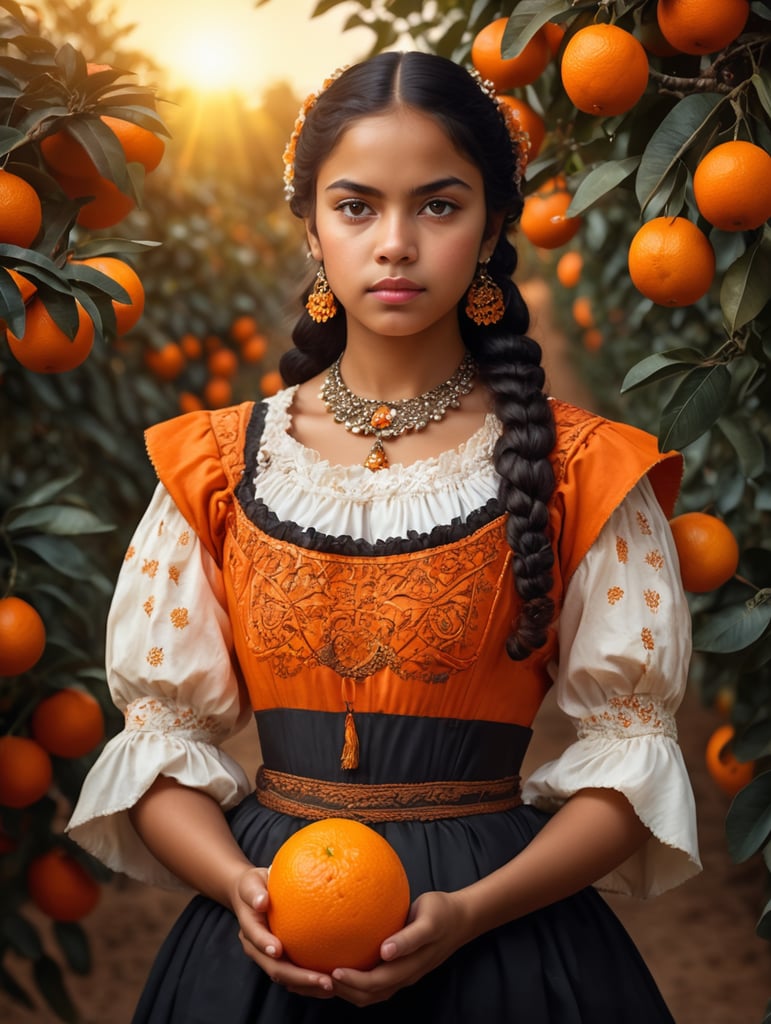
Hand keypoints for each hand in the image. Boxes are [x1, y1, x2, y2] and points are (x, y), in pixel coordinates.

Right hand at [230, 866, 334, 998]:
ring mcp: (268, 958)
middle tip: (324, 981)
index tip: (279, 950)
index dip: (266, 946)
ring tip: (331, 986)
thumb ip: (254, 892)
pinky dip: (309, 982)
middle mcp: (256, 949)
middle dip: (299, 978)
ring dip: (307, 986)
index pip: (257, 939)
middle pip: (275, 969)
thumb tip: (261, 901)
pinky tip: (332, 982)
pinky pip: (294, 976)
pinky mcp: (280, 961)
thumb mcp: (251, 883)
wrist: (251, 898)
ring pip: (286, 978)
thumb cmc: (254, 886)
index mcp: (249, 929)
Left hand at [329, 890, 470, 1007]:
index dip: (354, 982)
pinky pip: (378, 982)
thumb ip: (409, 938)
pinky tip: (345, 967)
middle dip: (345, 990)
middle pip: (370, 994)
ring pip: (373, 993)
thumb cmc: (442, 913)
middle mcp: (405, 976)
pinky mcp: (402, 968)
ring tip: (327, 978)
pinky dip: (359, 982)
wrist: (461, 918)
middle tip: (320, 977)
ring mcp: (404, 974)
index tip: (333, 971)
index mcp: (410, 966)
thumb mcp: (429, 921)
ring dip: (350, 991)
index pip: (377, 983)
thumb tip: (385, 951)